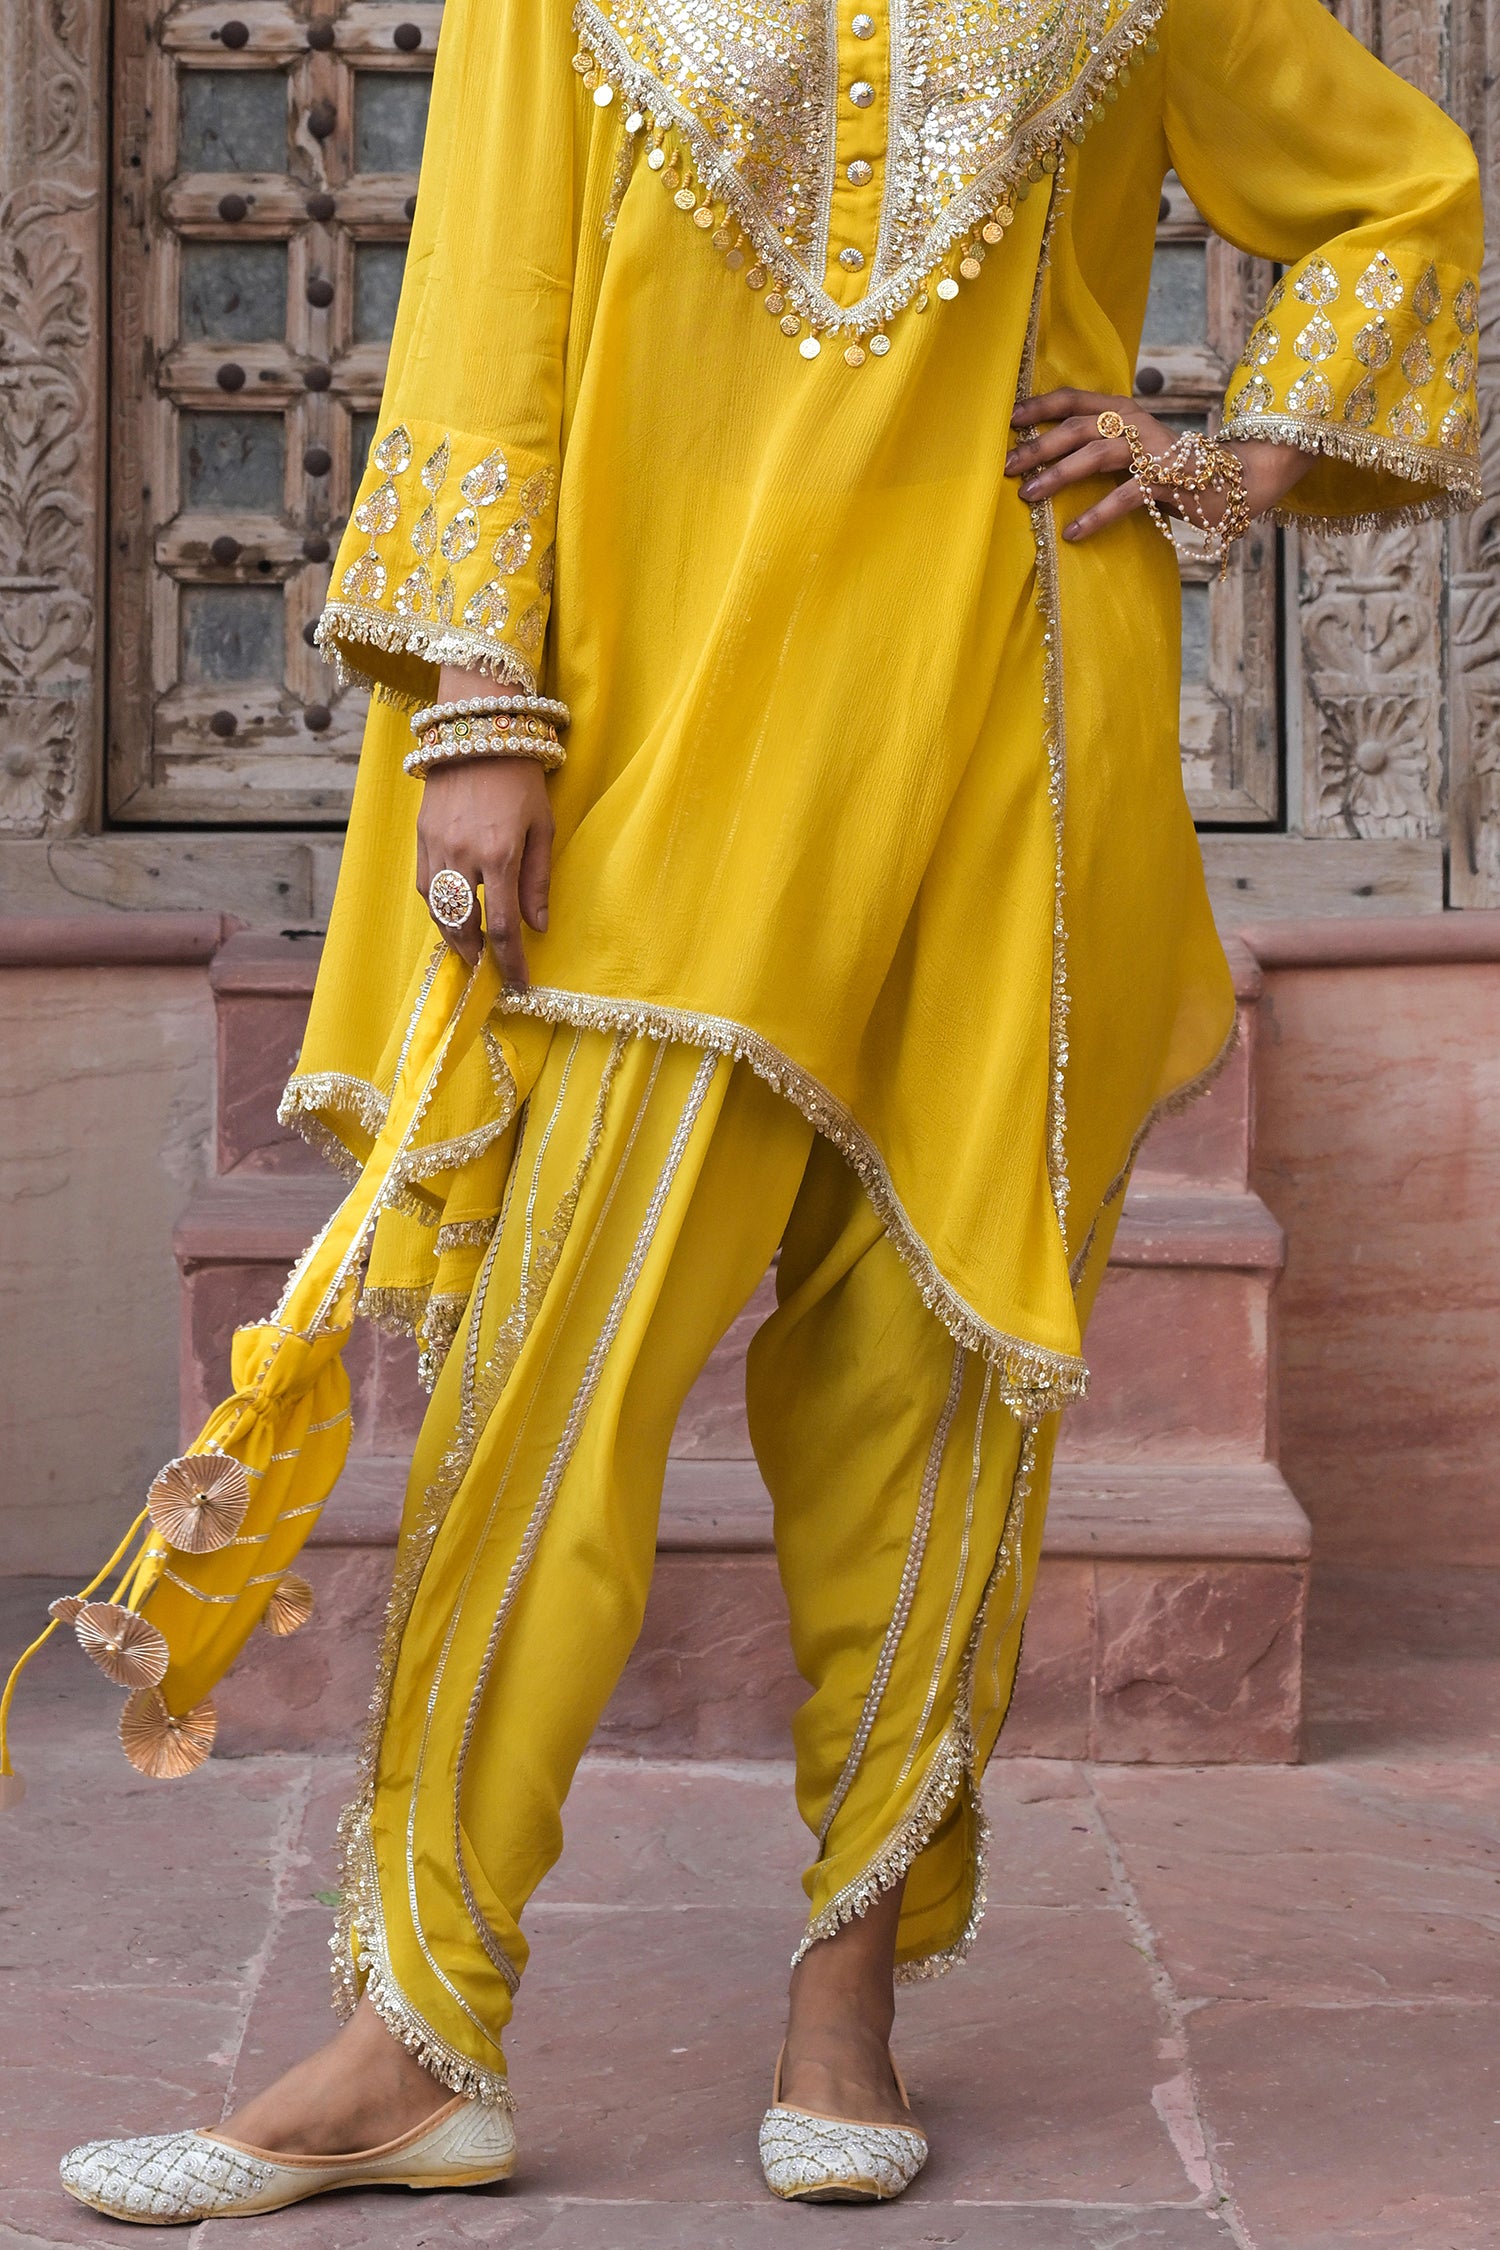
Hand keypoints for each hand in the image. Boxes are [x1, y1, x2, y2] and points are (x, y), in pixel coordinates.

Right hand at [415, 666, 553, 985]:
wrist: (477, 729)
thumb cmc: (520, 776)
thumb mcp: (542, 826)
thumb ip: (538, 880)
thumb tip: (536, 927)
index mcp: (500, 855)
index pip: (501, 928)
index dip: (510, 962)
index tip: (517, 983)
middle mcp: (462, 856)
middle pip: (462, 927)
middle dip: (476, 955)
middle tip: (490, 970)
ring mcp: (435, 846)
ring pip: (438, 911)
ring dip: (453, 937)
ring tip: (470, 950)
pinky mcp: (420, 835)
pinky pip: (425, 886)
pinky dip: (438, 908)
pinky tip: (452, 914)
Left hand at [1006, 389, 1309, 543]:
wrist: (1236, 481)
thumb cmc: (1172, 471)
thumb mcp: (1132, 451)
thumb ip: (1098, 447)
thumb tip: (1045, 459)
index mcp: (1124, 411)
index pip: (1075, 400)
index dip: (1040, 406)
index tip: (1008, 420)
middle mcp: (1136, 423)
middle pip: (1077, 426)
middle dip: (1038, 446)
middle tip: (1006, 467)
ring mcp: (1153, 449)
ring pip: (1095, 454)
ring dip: (1057, 475)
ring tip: (1028, 495)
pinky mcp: (1168, 480)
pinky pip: (1126, 496)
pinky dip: (1097, 514)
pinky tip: (1073, 532)